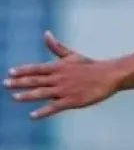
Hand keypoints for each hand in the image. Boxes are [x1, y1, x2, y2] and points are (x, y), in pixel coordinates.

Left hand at [4, 32, 121, 118]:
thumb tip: (46, 34)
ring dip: (27, 95)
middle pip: (35, 80)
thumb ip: (56, 47)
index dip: (22, 70)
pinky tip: (32, 115)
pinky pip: (54, 107)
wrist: (109, 76)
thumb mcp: (71, 55)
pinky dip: (43, 111)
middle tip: (5, 84)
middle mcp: (59, 78)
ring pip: (42, 93)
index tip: (10, 72)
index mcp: (58, 67)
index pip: (36, 68)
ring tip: (15, 97)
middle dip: (19, 82)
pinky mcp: (72, 101)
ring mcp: (65, 90)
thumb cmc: (90, 66)